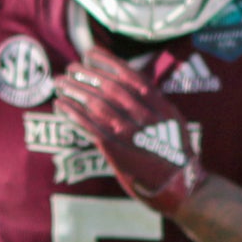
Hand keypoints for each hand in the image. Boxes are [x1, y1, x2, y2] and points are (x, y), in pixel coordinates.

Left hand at [51, 45, 207, 215]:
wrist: (182, 188)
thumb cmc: (176, 155)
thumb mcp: (174, 122)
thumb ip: (155, 103)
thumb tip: (134, 84)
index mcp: (161, 106)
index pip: (131, 76)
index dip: (108, 62)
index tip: (90, 53)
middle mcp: (145, 117)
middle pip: (110, 88)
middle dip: (87, 74)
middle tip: (70, 67)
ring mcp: (130, 134)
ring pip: (97, 105)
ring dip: (75, 90)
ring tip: (59, 83)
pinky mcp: (115, 151)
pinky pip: (89, 127)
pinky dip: (72, 113)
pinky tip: (59, 105)